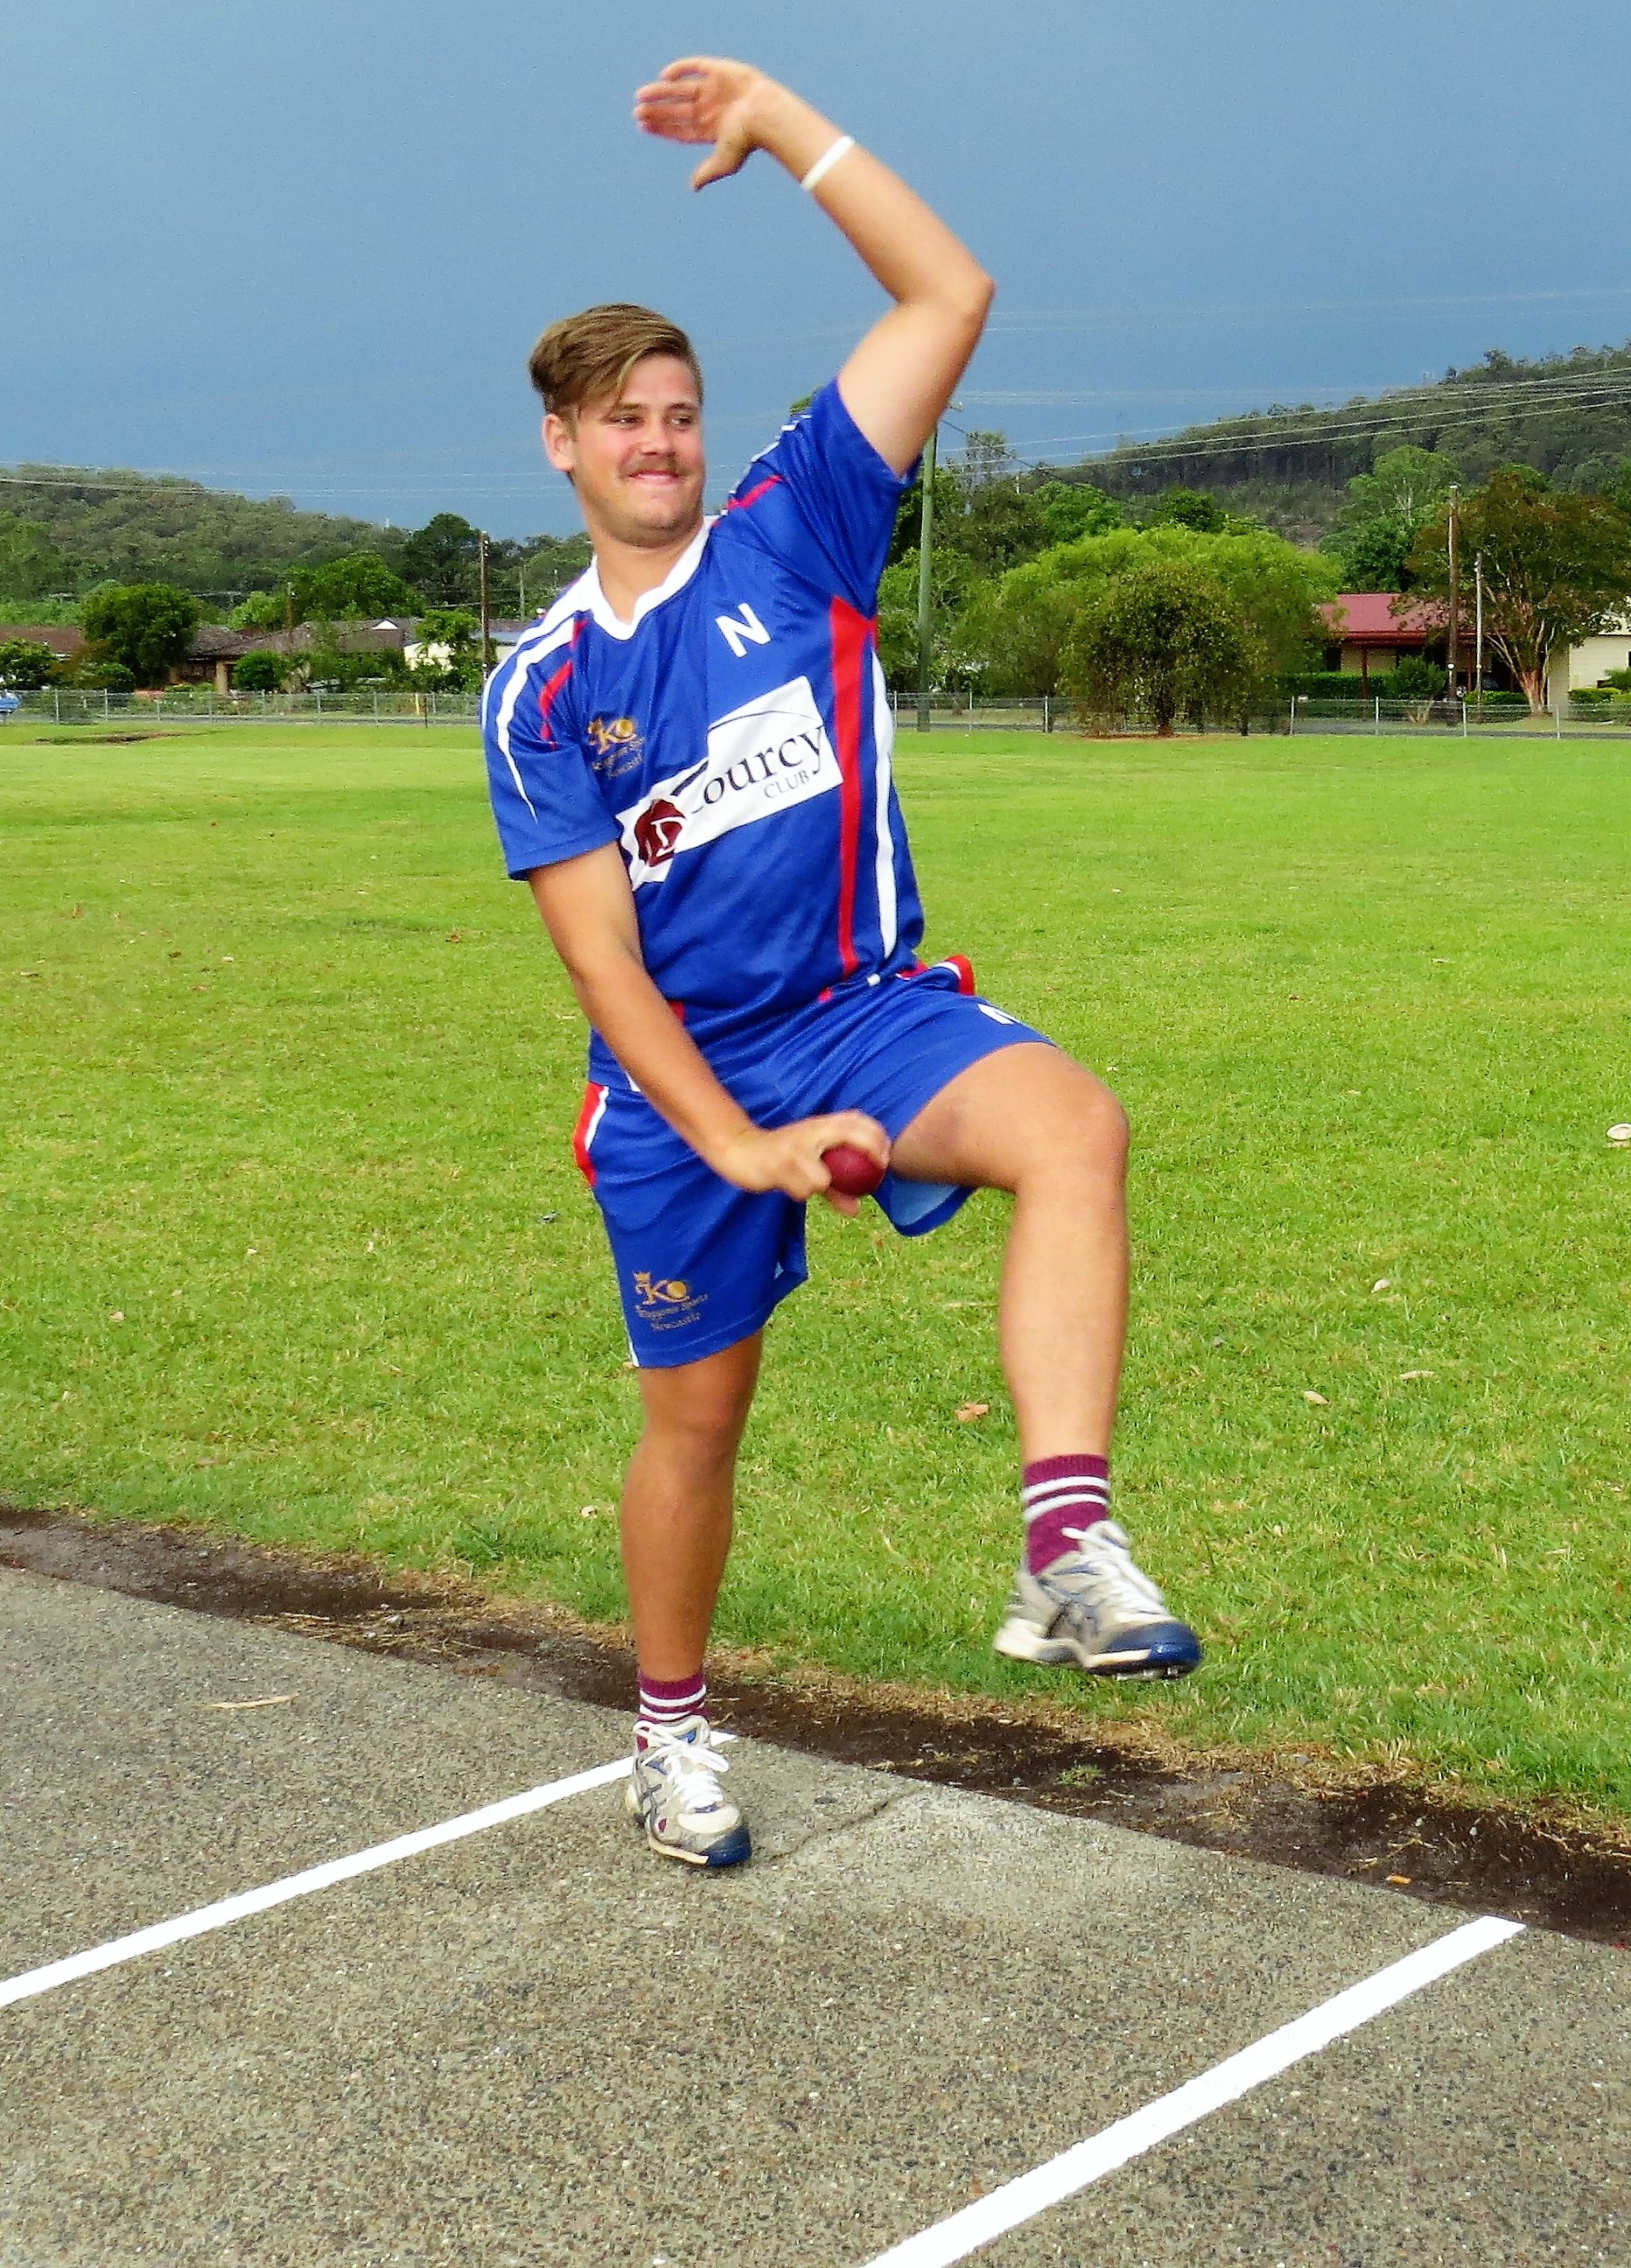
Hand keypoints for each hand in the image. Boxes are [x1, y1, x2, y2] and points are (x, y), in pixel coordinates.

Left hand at [633, 56, 776, 189]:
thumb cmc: (746, 140)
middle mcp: (710, 109)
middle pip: (677, 110)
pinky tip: (664, 76)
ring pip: (681, 89)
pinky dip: (680, 69)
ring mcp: (714, 90)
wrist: (763, 113)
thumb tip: (693, 187)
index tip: (642, 125)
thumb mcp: (724, 161)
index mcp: (710, 129)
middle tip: (636, 111)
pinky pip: (695, 67)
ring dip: (661, 92)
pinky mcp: (719, 71)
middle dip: (657, 111)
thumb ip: (707, 172)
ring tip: (640, 95)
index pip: (680, 128)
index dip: (661, 127)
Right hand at [712, 1113, 889, 1216]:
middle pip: (849, 1132)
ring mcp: (795, 1148)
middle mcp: (809, 1132)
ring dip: (820, 1188)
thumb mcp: (808, 1168)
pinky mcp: (779, 1165)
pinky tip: (787, 1185)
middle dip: (869, 1149)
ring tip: (804, 1184)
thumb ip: (833, 1187)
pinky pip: (802, 1189)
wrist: (739, 1149)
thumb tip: (856, 1209)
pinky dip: (800, 1192)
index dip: (876, 1134)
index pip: (854, 1119)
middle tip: (877, 1168)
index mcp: (818, 1126)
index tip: (886, 1156)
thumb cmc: (779, 1157)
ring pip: (824, 1178)